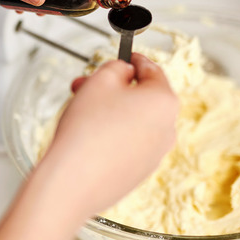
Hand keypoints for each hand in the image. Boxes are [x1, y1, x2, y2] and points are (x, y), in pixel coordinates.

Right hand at [38, 53, 178, 216]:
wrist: (72, 181)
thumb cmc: (87, 129)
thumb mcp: (100, 80)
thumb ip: (117, 67)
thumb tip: (125, 73)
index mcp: (164, 101)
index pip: (152, 70)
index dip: (134, 60)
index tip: (125, 58)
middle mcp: (168, 129)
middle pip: (143, 98)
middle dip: (115, 89)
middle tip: (88, 86)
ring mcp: (155, 154)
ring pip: (136, 122)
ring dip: (113, 112)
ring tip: (82, 112)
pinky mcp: (139, 173)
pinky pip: (129, 145)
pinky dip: (113, 137)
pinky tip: (88, 138)